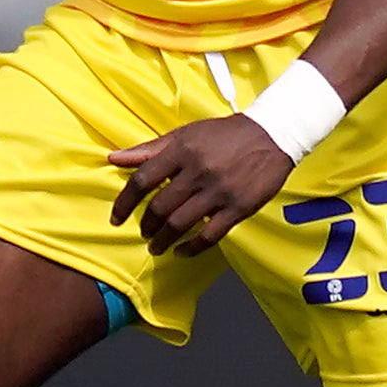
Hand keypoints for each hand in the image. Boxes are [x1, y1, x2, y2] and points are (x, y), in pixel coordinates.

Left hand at [105, 116, 292, 255]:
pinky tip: (182, 251)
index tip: (117, 218)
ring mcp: (218, 192)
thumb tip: (114, 158)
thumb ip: (150, 149)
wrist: (272, 135)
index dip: (125, 203)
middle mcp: (197, 172)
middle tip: (144, 232)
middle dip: (146, 225)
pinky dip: (191, 248)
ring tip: (157, 247)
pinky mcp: (238, 208)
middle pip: (160, 207)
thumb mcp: (186, 134)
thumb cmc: (225, 134)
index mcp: (182, 151)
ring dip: (163, 240)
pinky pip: (209, 235)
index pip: (142, 181)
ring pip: (180, 224)